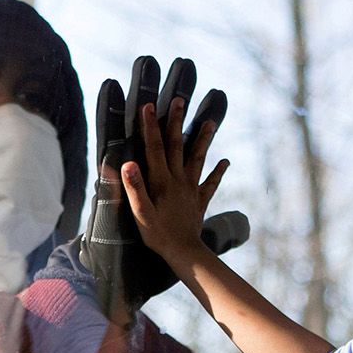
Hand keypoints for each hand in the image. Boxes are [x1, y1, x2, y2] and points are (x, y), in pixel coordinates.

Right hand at [120, 87, 229, 273]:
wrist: (184, 253)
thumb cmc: (158, 235)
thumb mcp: (140, 213)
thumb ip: (134, 188)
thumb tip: (127, 163)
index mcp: (161, 181)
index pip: (154, 148)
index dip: (150, 126)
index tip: (148, 105)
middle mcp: (178, 180)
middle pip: (176, 145)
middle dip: (176, 121)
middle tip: (180, 99)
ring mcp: (191, 189)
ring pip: (198, 159)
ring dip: (203, 139)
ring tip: (211, 122)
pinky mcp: (199, 201)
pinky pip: (210, 183)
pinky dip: (218, 172)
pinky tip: (225, 162)